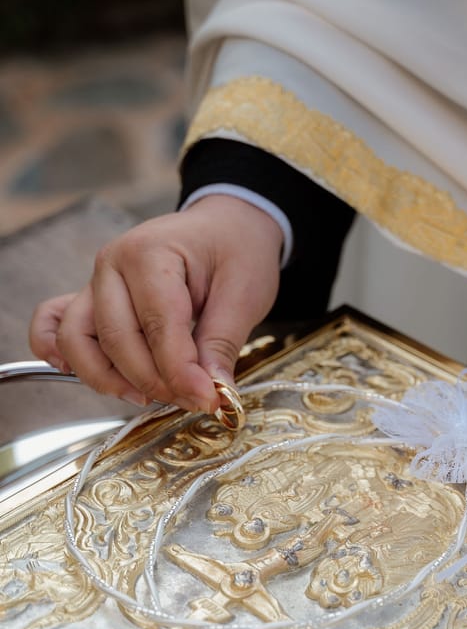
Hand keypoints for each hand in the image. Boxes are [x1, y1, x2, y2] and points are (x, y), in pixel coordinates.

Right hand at [29, 195, 283, 413]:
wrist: (225, 227)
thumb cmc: (235, 250)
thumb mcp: (245, 293)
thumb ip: (222, 344)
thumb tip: (213, 393)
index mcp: (150, 252)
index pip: (157, 325)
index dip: (180, 372)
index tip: (208, 400)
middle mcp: (111, 266)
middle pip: (116, 339)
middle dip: (154, 381)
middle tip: (193, 401)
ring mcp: (96, 284)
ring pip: (78, 342)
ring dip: (110, 379)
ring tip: (152, 397)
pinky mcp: (93, 301)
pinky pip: (58, 329)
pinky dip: (65, 357)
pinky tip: (95, 378)